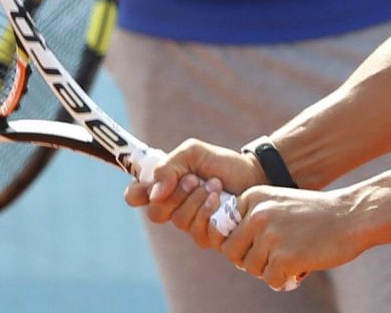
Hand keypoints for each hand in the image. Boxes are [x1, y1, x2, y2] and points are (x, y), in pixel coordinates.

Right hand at [122, 139, 263, 248]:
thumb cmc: (222, 163)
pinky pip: (198, 233)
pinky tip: (222, 200)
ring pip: (179, 222)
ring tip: (215, 184)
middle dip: (176, 194)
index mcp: (165, 185)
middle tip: (193, 178)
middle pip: (156, 213)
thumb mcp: (194, 153)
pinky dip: (210, 212)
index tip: (147, 188)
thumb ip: (170, 166)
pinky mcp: (208, 237)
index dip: (135, 194)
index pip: (135, 196)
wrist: (254, 175)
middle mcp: (173, 207)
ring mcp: (189, 224)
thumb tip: (154, 193)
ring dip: (198, 200)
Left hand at [220, 185, 362, 290]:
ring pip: (251, 268)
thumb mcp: (279, 204)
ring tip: (291, 260)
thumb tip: (230, 253)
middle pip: (231, 251)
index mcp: (253, 197)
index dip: (240, 242)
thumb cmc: (315, 215)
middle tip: (272, 258)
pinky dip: (283, 280)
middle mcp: (257, 214)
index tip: (259, 242)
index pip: (224, 229)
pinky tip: (299, 268)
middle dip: (249, 260)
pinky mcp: (284, 257)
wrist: (351, 217)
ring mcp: (270, 236)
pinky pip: (270, 280)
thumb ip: (253, 219)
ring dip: (269, 270)